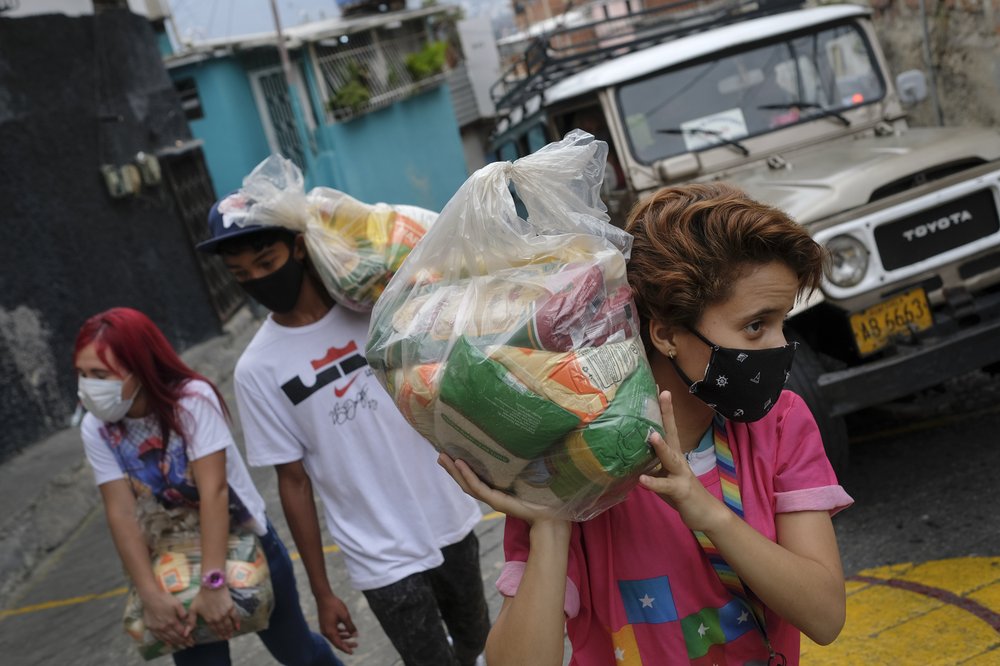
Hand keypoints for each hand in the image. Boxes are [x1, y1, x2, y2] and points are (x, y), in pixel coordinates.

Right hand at [140, 588, 192, 648]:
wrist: (150, 597)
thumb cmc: (165, 599)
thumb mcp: (177, 604)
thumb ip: (183, 613)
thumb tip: (187, 621)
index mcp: (172, 621)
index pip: (182, 632)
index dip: (188, 637)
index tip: (192, 641)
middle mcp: (165, 627)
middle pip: (175, 637)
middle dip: (183, 642)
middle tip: (189, 646)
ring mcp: (157, 629)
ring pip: (167, 639)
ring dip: (175, 644)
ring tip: (181, 647)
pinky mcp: (151, 628)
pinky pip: (159, 638)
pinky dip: (165, 642)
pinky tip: (168, 644)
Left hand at [187, 586, 238, 639]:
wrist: (212, 586)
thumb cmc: (201, 596)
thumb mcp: (193, 609)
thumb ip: (190, 622)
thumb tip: (185, 634)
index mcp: (209, 620)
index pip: (214, 629)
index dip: (217, 634)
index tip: (220, 638)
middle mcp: (218, 619)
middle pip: (222, 628)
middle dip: (224, 634)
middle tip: (227, 638)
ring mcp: (225, 614)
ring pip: (229, 625)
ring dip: (230, 631)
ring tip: (231, 635)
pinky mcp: (231, 608)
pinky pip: (236, 617)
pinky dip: (237, 623)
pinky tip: (238, 627)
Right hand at [317, 594, 357, 653]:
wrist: (324, 597)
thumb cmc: (334, 605)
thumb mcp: (345, 616)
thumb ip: (350, 626)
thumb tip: (356, 635)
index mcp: (330, 631)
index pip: (338, 644)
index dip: (346, 648)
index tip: (352, 652)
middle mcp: (325, 632)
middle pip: (337, 642)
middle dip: (346, 644)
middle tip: (356, 645)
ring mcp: (324, 628)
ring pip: (335, 637)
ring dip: (344, 638)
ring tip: (353, 637)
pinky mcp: (325, 624)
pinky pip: (333, 632)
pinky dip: (340, 632)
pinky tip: (346, 631)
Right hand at [438, 453, 560, 525]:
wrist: (551, 517)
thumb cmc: (544, 497)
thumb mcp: (528, 477)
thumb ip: (522, 466)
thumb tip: (523, 441)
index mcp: (497, 490)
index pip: (474, 479)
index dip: (461, 468)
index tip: (452, 454)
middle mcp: (492, 495)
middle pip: (465, 481)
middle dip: (451, 469)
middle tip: (439, 454)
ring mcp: (492, 499)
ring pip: (467, 484)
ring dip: (453, 471)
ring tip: (443, 457)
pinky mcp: (497, 501)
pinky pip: (478, 487)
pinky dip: (467, 475)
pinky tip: (459, 463)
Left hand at [638, 391, 730, 532]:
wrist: (705, 513)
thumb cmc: (679, 490)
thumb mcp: (662, 473)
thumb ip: (649, 461)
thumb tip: (627, 450)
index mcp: (672, 453)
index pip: (667, 426)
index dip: (663, 408)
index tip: (657, 387)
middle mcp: (678, 459)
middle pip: (672, 432)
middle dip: (667, 413)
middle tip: (662, 393)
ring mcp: (681, 474)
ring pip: (671, 457)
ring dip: (661, 446)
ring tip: (651, 435)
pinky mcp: (680, 490)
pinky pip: (665, 486)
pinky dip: (653, 483)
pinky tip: (641, 480)